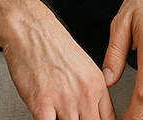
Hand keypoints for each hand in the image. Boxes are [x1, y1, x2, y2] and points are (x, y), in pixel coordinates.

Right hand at [1, 6, 115, 119]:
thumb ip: (92, 91)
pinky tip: (47, 119)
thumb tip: (95, 111)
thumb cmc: (55, 48)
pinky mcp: (42, 103)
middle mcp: (85, 94)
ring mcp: (65, 100)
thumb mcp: (85, 68)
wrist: (32, 31)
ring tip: (60, 118)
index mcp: (98, 85)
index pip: (109, 119)